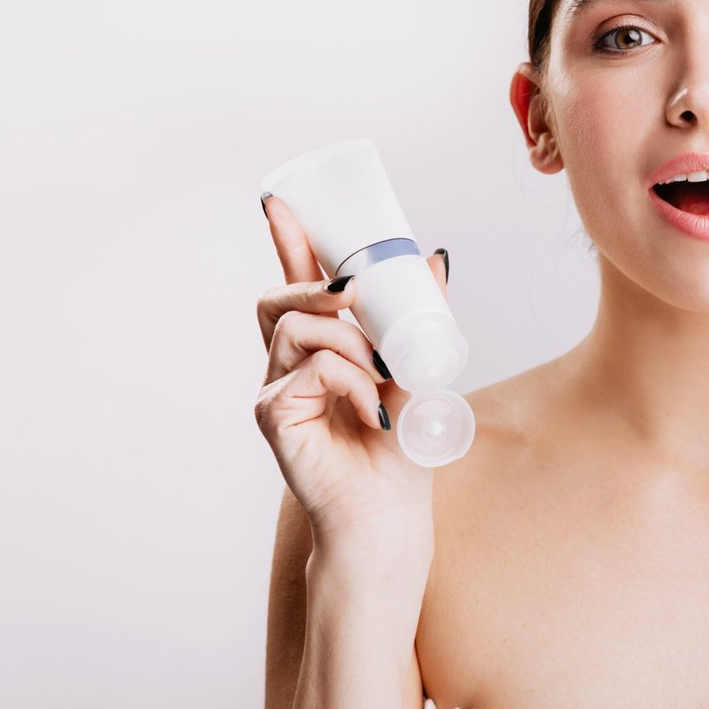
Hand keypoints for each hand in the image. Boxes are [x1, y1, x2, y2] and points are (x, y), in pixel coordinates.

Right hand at [254, 194, 447, 546]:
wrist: (391, 507)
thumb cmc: (400, 444)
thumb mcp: (420, 367)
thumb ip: (421, 315)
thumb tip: (435, 257)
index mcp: (321, 346)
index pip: (297, 282)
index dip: (287, 240)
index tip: (280, 200)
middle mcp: (290, 362)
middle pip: (279, 297)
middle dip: (315, 283)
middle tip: (356, 293)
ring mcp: (276, 387)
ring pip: (297, 327)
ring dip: (347, 340)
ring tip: (378, 374)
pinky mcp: (272, 414)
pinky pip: (308, 370)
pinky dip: (346, 379)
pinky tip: (366, 406)